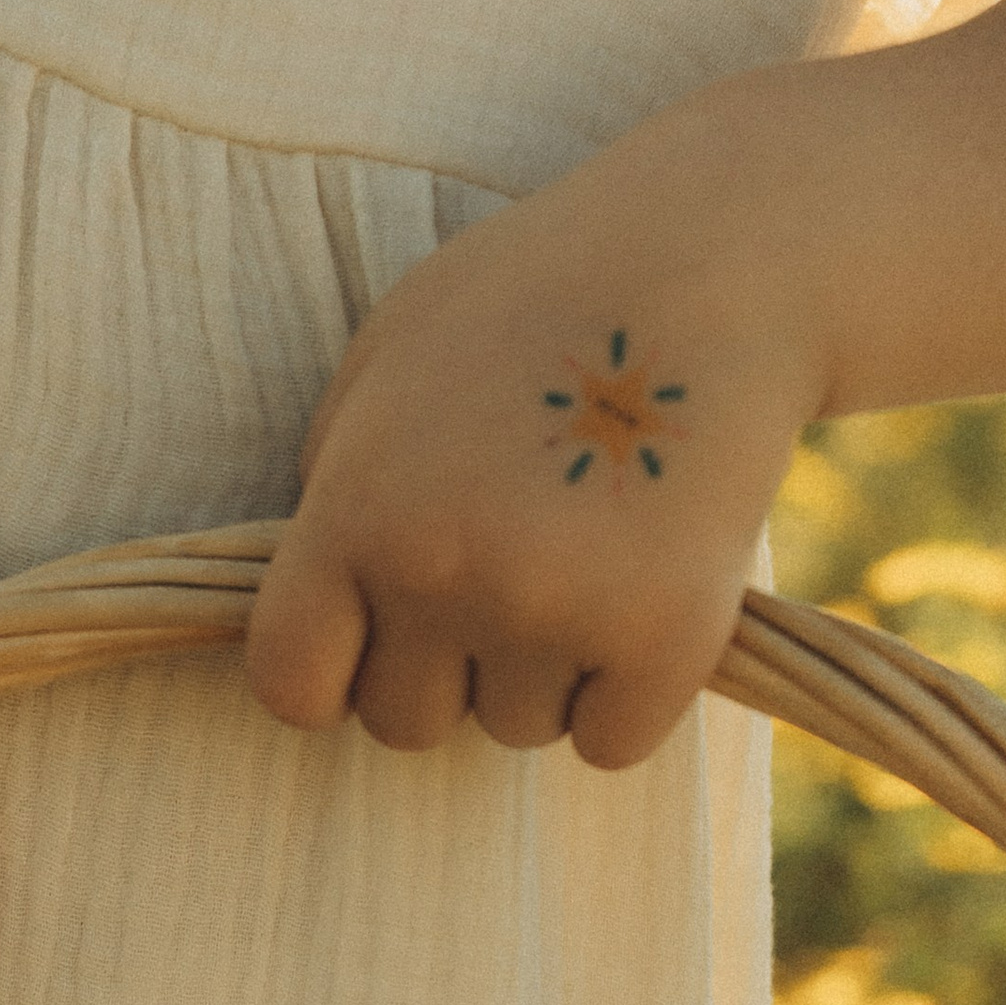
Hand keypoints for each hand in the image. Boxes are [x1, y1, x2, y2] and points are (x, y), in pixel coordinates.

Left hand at [246, 127, 826, 768]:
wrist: (715, 261)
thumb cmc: (537, 297)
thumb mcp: (389, 357)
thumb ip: (336, 479)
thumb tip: (323, 592)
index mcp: (356, 512)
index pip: (290, 685)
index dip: (328, 676)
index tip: (370, 645)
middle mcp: (441, 577)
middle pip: (405, 723)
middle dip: (444, 669)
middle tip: (506, 572)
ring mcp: (553, 615)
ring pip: (517, 727)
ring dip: (544, 669)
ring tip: (589, 549)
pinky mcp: (663, 641)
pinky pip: (611, 742)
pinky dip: (629, 693)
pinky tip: (646, 593)